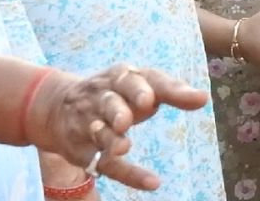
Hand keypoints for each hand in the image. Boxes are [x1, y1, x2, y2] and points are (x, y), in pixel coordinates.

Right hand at [27, 65, 208, 191]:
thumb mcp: (139, 84)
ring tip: (123, 146)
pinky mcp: (84, 150)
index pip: (135, 79)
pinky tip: (151, 182)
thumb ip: (170, 90)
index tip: (153, 99)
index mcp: (119, 77)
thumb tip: (203, 97)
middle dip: (120, 108)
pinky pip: (106, 164)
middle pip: (110, 102)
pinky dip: (128, 173)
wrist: (56, 105)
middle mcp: (102, 97)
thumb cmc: (115, 93)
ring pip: (101, 132)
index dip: (145, 88)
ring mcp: (90, 123)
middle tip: (134, 113)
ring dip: (111, 138)